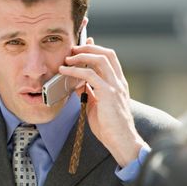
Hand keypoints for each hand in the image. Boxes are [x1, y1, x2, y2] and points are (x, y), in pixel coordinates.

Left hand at [58, 39, 146, 166]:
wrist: (121, 141)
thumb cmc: (109, 126)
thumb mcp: (96, 104)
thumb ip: (89, 92)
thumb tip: (76, 82)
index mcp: (118, 84)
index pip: (109, 58)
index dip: (96, 49)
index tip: (83, 44)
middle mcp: (119, 82)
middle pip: (107, 54)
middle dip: (88, 47)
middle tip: (72, 49)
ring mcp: (115, 87)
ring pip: (100, 59)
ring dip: (81, 55)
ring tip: (67, 58)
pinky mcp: (108, 94)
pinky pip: (91, 75)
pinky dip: (76, 70)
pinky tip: (65, 71)